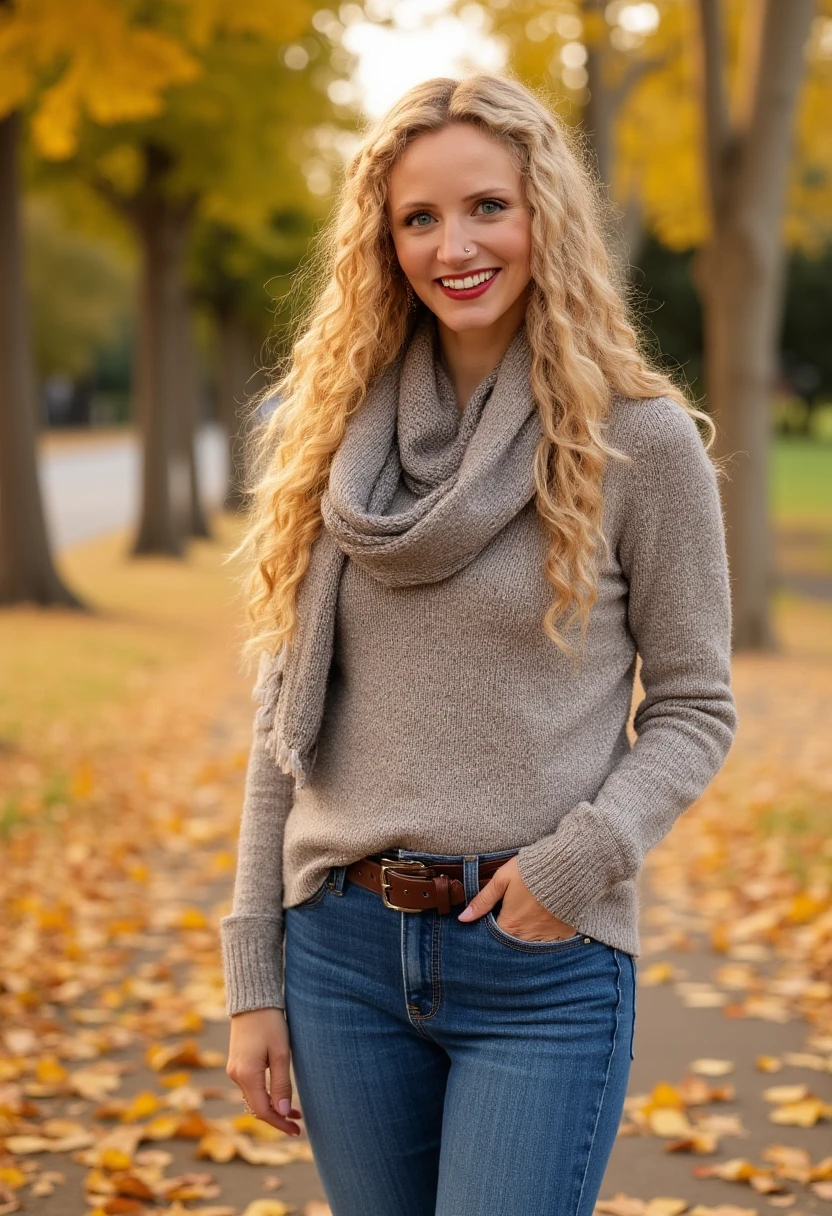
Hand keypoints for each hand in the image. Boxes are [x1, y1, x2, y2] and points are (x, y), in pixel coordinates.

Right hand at [226, 1007, 302, 1135]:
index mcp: (247, 1075)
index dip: (280, 1123)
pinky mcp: (237, 1063)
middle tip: (299, 1124)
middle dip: (278, 1118)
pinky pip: (251, 1087)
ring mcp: (235, 1069)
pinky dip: (265, 1095)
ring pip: (254, 1098)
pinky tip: (279, 1095)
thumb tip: (284, 1113)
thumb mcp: (281, 1053)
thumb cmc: (270, 1023)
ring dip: (272, 1107)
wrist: (253, 999)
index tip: (297, 1131)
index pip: (263, 1111)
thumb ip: (281, 1084)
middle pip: (257, 1107)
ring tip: (295, 1112)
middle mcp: (236, 1076)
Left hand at [457, 855, 576, 941]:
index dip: (492, 929)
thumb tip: (463, 918)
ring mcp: (548, 936)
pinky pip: (553, 941)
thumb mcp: (502, 880)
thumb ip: (482, 900)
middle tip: (514, 915)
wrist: (567, 866)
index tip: (495, 918)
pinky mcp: (565, 933)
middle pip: (513, 942)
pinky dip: (547, 934)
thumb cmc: (531, 870)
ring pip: (532, 943)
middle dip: (511, 933)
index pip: (495, 938)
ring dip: (528, 934)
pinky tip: (545, 920)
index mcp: (511, 925)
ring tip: (529, 917)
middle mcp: (528, 936)